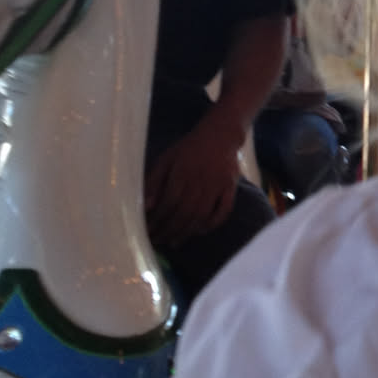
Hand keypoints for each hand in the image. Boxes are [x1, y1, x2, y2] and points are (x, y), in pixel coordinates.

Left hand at [145, 110, 242, 249]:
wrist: (220, 135)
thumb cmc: (189, 148)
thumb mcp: (167, 159)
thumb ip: (155, 181)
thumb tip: (145, 206)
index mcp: (182, 171)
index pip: (168, 202)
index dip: (158, 219)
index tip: (147, 231)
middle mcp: (201, 179)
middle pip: (184, 212)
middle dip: (168, 230)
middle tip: (158, 242)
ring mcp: (218, 184)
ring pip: (201, 214)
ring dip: (186, 231)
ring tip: (174, 242)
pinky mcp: (231, 187)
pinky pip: (224, 210)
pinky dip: (212, 223)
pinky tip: (200, 231)